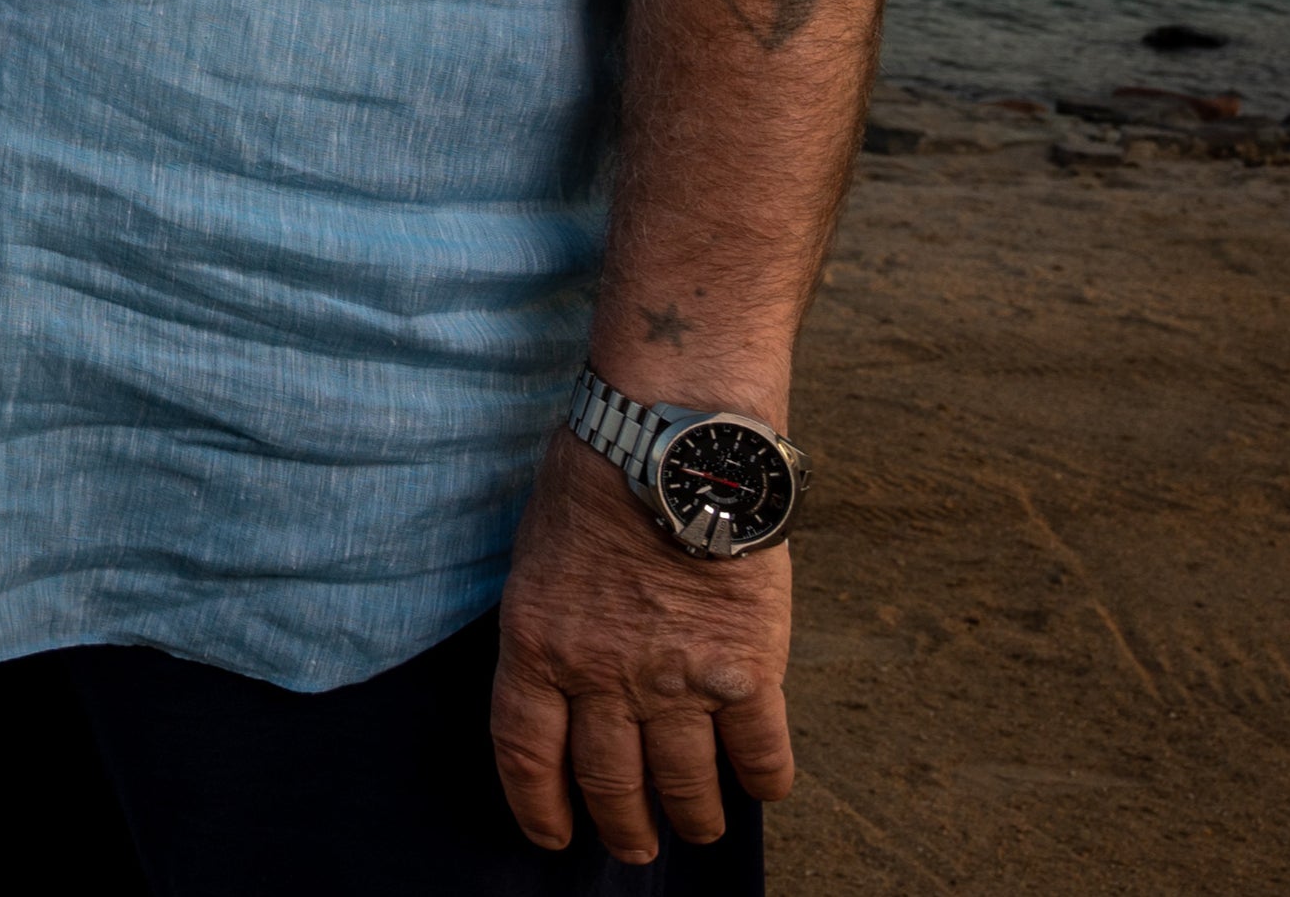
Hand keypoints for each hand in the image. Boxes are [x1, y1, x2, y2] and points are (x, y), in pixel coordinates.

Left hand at [489, 429, 795, 862]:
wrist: (673, 443)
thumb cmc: (597, 476)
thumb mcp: (537, 552)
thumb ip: (548, 622)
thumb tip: (558, 667)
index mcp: (539, 645)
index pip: (527, 755)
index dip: (538, 806)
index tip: (554, 835)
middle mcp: (603, 677)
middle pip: (609, 782)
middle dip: (622, 826)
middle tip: (636, 846)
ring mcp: (678, 680)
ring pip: (684, 783)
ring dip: (692, 816)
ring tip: (697, 827)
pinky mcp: (747, 669)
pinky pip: (760, 753)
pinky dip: (763, 781)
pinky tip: (761, 788)